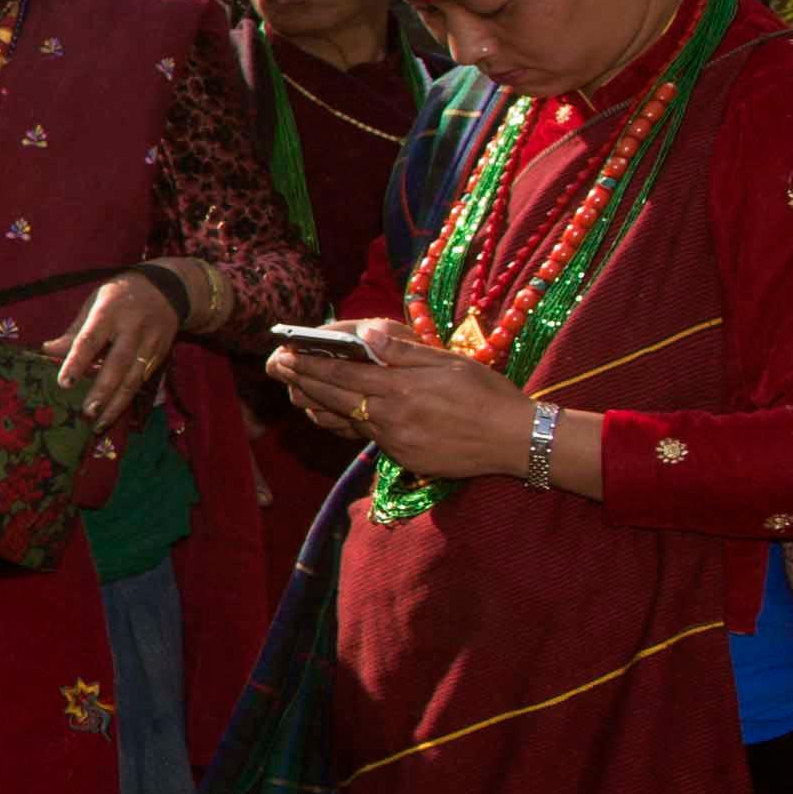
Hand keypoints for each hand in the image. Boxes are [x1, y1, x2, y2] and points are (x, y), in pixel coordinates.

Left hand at [47, 273, 181, 429]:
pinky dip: (128, 399)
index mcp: (110, 311)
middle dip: (102, 390)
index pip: (91, 339)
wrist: (166, 289)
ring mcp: (150, 343)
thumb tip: (47, 351)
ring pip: (134, 378)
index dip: (77, 362)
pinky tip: (114, 413)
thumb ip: (74, 330)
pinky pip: (142, 381)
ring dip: (117, 403)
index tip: (64, 383)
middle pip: (117, 363)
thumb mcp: (94, 303)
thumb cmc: (119, 296)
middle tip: (87, 413)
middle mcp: (133, 328)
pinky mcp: (161, 355)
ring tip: (99, 423)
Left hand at [274, 322, 535, 478]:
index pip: (340, 376)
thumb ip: (404, 351)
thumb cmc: (486, 393)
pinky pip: (365, 437)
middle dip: (302, 382)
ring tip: (297, 390)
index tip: (284, 354)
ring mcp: (394, 441)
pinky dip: (345, 423)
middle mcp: (389, 418)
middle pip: (333, 399)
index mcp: (399, 389)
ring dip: (317, 404)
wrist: (515, 440)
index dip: (308, 365)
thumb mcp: (449, 362)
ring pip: (344, 421)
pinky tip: (334, 414)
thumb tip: (367, 336)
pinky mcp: (402, 457)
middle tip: (277, 367)